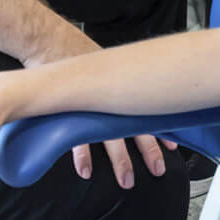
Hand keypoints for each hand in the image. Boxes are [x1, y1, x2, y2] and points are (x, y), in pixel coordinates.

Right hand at [26, 29, 176, 187]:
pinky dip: (83, 155)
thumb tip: (128, 90)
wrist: (47, 38)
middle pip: (135, 124)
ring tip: (127, 180)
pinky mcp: (68, 110)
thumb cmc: (73, 47)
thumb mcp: (101, 60)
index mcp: (119, 82)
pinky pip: (76, 137)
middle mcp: (109, 94)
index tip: (172, 145)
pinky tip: (86, 170)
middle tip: (158, 169)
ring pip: (111, 136)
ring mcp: (90, 103)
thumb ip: (114, 76)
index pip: (148, 107)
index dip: (160, 126)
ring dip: (121, 160)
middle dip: (148, 149)